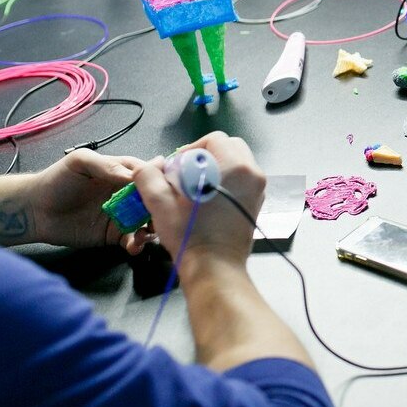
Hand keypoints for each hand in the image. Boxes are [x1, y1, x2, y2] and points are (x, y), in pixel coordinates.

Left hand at [29, 149, 153, 253]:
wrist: (34, 211)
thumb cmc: (56, 180)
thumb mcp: (80, 162)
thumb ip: (107, 165)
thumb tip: (135, 176)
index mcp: (122, 172)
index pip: (149, 173)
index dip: (159, 180)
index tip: (166, 188)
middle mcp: (126, 193)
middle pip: (154, 199)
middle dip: (161, 207)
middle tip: (161, 215)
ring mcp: (123, 215)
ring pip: (148, 221)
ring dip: (153, 227)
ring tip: (147, 233)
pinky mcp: (115, 235)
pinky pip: (133, 240)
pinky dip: (138, 244)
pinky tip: (134, 245)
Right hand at [134, 131, 265, 265]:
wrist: (214, 267)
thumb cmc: (190, 234)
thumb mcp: (159, 201)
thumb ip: (148, 175)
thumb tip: (148, 165)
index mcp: (234, 166)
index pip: (214, 139)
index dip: (191, 148)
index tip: (177, 167)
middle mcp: (252, 174)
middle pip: (229, 147)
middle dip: (204, 156)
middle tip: (185, 174)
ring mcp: (258, 189)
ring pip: (236, 163)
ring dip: (214, 168)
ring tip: (194, 188)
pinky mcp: (256, 203)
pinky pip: (241, 180)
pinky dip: (224, 182)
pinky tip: (207, 200)